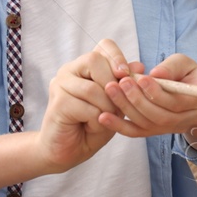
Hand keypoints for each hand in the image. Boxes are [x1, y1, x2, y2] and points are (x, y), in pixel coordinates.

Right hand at [37, 39, 132, 172]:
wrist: (70, 150)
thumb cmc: (93, 125)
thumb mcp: (116, 103)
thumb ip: (125, 85)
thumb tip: (139, 64)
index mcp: (85, 66)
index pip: (104, 46)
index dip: (117, 57)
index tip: (125, 73)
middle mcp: (70, 70)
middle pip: (95, 60)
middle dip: (112, 85)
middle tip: (115, 105)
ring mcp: (60, 85)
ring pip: (93, 88)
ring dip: (107, 107)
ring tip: (105, 118)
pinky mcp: (58, 103)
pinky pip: (87, 108)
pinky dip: (97, 120)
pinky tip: (92, 126)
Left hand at [104, 53, 196, 141]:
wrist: (190, 91)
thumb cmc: (186, 73)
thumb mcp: (185, 64)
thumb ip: (172, 67)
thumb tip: (156, 74)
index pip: (176, 102)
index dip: (157, 92)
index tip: (140, 78)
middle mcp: (187, 120)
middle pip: (160, 116)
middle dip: (138, 100)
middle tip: (121, 83)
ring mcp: (171, 129)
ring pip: (147, 124)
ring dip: (126, 108)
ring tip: (111, 90)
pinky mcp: (156, 132)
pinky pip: (137, 132)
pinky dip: (119, 126)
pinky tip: (103, 117)